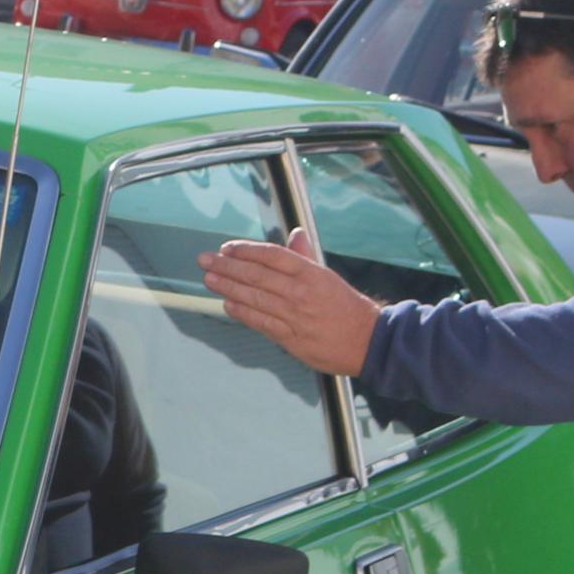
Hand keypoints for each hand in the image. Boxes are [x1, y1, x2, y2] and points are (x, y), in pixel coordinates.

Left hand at [203, 228, 377, 378]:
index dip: (246, 250)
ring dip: (229, 287)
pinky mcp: (292, 338)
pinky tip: (227, 304)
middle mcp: (302, 292)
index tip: (226, 247)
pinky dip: (243, 312)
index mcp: (312, 273)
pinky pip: (262, 322)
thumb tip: (296, 233)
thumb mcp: (327, 276)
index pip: (272, 256)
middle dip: (228, 266)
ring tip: (209, 279)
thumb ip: (305, 256)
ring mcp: (296, 316)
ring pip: (256, 298)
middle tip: (205, 260)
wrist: (368, 341)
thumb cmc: (345, 306)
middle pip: (257, 276)